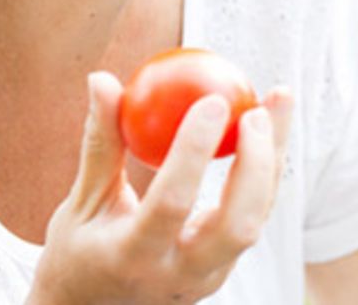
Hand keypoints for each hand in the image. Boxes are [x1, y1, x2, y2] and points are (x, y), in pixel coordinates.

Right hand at [28, 72, 292, 304]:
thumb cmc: (79, 251)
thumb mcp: (81, 204)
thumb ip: (100, 144)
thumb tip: (102, 80)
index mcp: (131, 258)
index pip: (172, 204)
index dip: (194, 152)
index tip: (212, 100)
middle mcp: (178, 275)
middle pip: (238, 225)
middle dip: (257, 164)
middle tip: (257, 109)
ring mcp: (207, 278)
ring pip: (256, 220)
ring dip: (273, 158)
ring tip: (278, 98)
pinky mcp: (224, 268)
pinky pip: (254, 215)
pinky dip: (265, 169)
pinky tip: (269, 124)